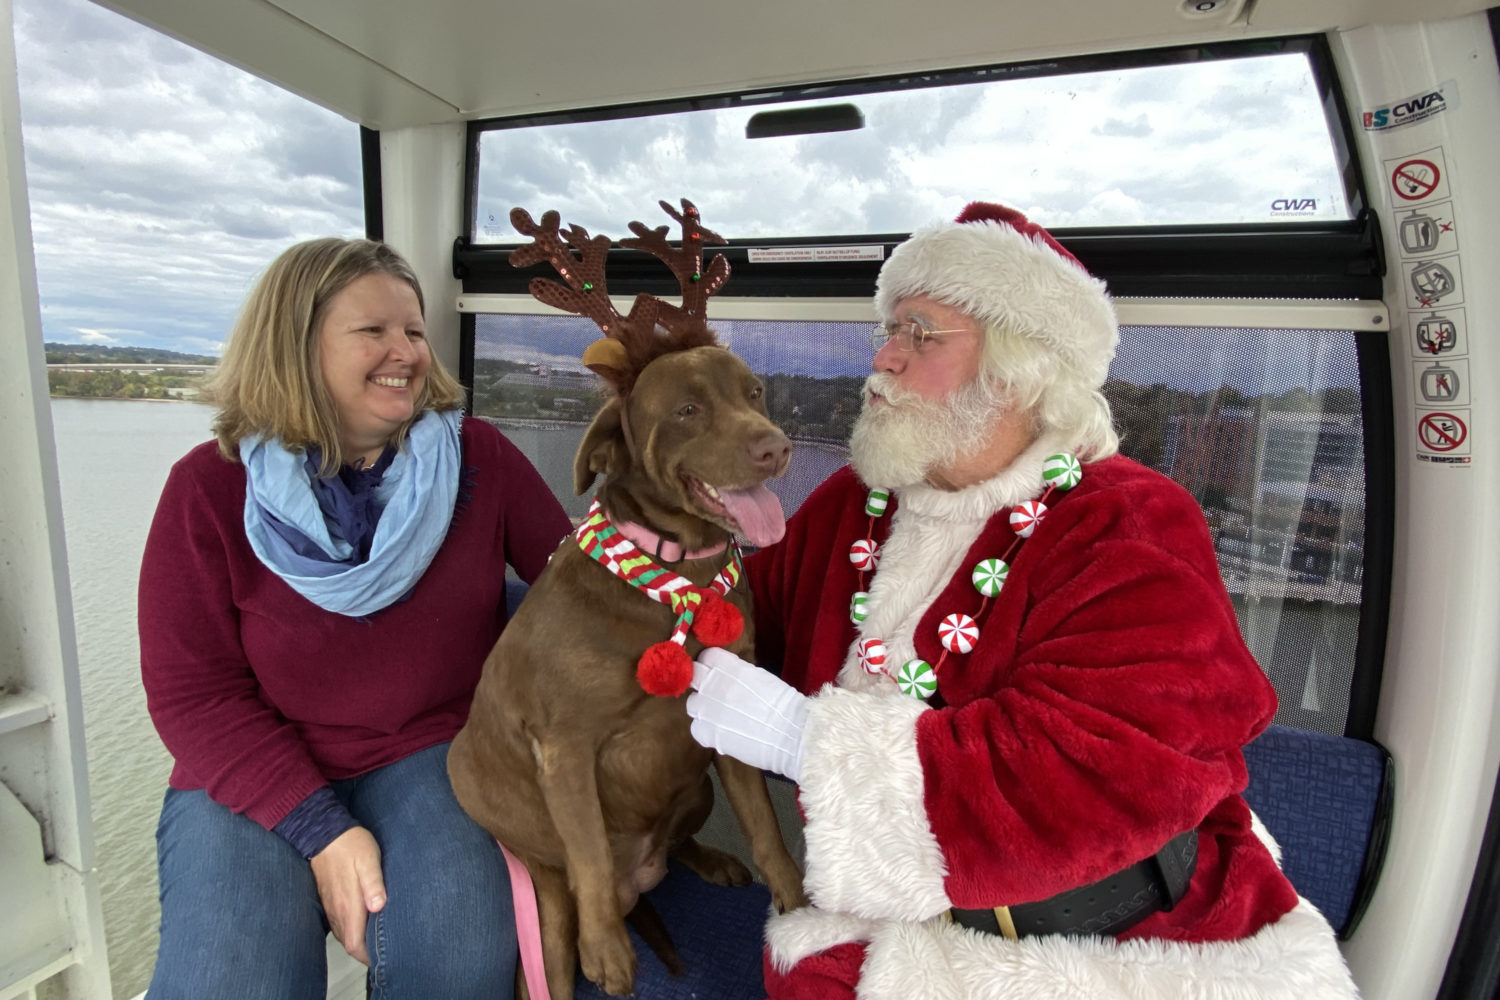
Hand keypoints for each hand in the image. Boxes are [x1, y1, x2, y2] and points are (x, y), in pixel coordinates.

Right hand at [310, 825, 385, 964]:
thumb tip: (378, 907)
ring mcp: (330, 905)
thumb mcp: (369, 860)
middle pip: (349, 943)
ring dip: (356, 940)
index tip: (381, 957)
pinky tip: (362, 921)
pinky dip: (349, 928)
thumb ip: (374, 884)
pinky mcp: (327, 898)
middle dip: (364, 951)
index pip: (354, 944)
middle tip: (383, 949)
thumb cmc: (350, 844)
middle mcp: (337, 910)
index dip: (367, 956)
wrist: (323, 832)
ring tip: (375, 938)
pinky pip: (338, 922)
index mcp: (348, 904)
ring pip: (343, 933)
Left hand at [686, 647, 808, 781]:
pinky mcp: (706, 733)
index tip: (717, 672)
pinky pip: (696, 728)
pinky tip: (721, 733)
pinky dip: (706, 731)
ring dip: (704, 708)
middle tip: (715, 693)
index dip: (712, 665)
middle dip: (702, 682)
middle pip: (694, 676)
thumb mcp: (760, 677)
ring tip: (720, 717)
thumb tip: (728, 678)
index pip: (707, 657)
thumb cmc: (783, 703)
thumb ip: (737, 674)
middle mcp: (712, 684)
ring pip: (692, 704)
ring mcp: (706, 709)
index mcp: (728, 666)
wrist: (790, 733)